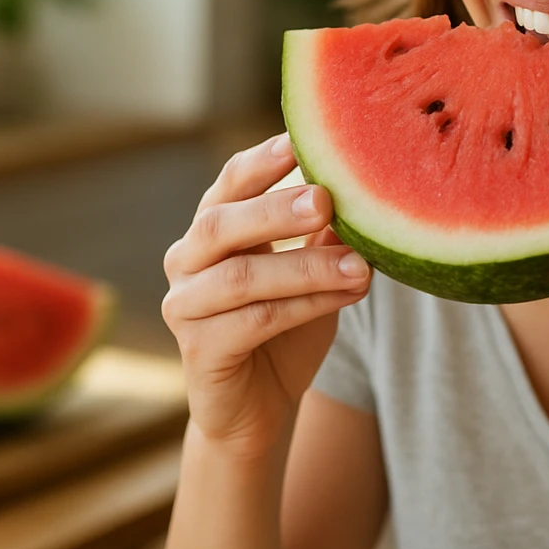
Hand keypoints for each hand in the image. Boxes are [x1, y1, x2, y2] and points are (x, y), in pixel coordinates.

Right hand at [162, 133, 370, 458]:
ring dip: (306, 268)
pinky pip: (254, 322)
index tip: (299, 141)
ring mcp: (185, 306)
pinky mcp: (198, 350)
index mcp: (213, 230)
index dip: (261, 162)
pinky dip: (306, 306)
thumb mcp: (310, 271)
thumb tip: (363, 182)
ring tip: (359, 265)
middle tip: (325, 200)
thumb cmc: (285, 326)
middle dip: (275, 208)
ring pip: (242, 278)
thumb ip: (322, 232)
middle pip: (222, 223)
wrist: (259, 407)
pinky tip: (349, 295)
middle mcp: (188, 260)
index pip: (229, 183)